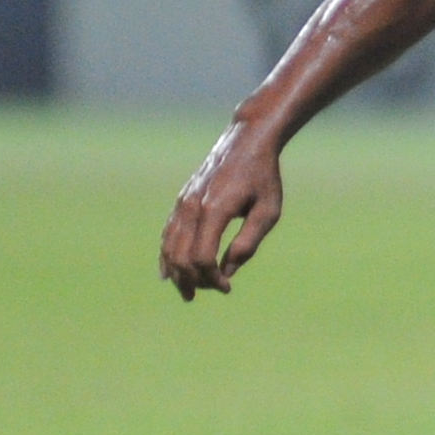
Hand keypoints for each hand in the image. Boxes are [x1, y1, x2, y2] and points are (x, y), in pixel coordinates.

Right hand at [159, 122, 285, 299]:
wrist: (246, 141)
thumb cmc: (263, 177)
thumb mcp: (268, 212)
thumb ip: (248, 243)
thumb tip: (227, 271)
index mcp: (214, 210)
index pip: (202, 257)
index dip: (212, 278)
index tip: (227, 287)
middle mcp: (192, 206)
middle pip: (181, 256)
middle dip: (194, 280)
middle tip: (214, 290)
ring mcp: (183, 202)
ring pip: (169, 247)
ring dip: (177, 274)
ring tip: (189, 293)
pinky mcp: (181, 200)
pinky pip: (167, 234)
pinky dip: (166, 256)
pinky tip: (168, 275)